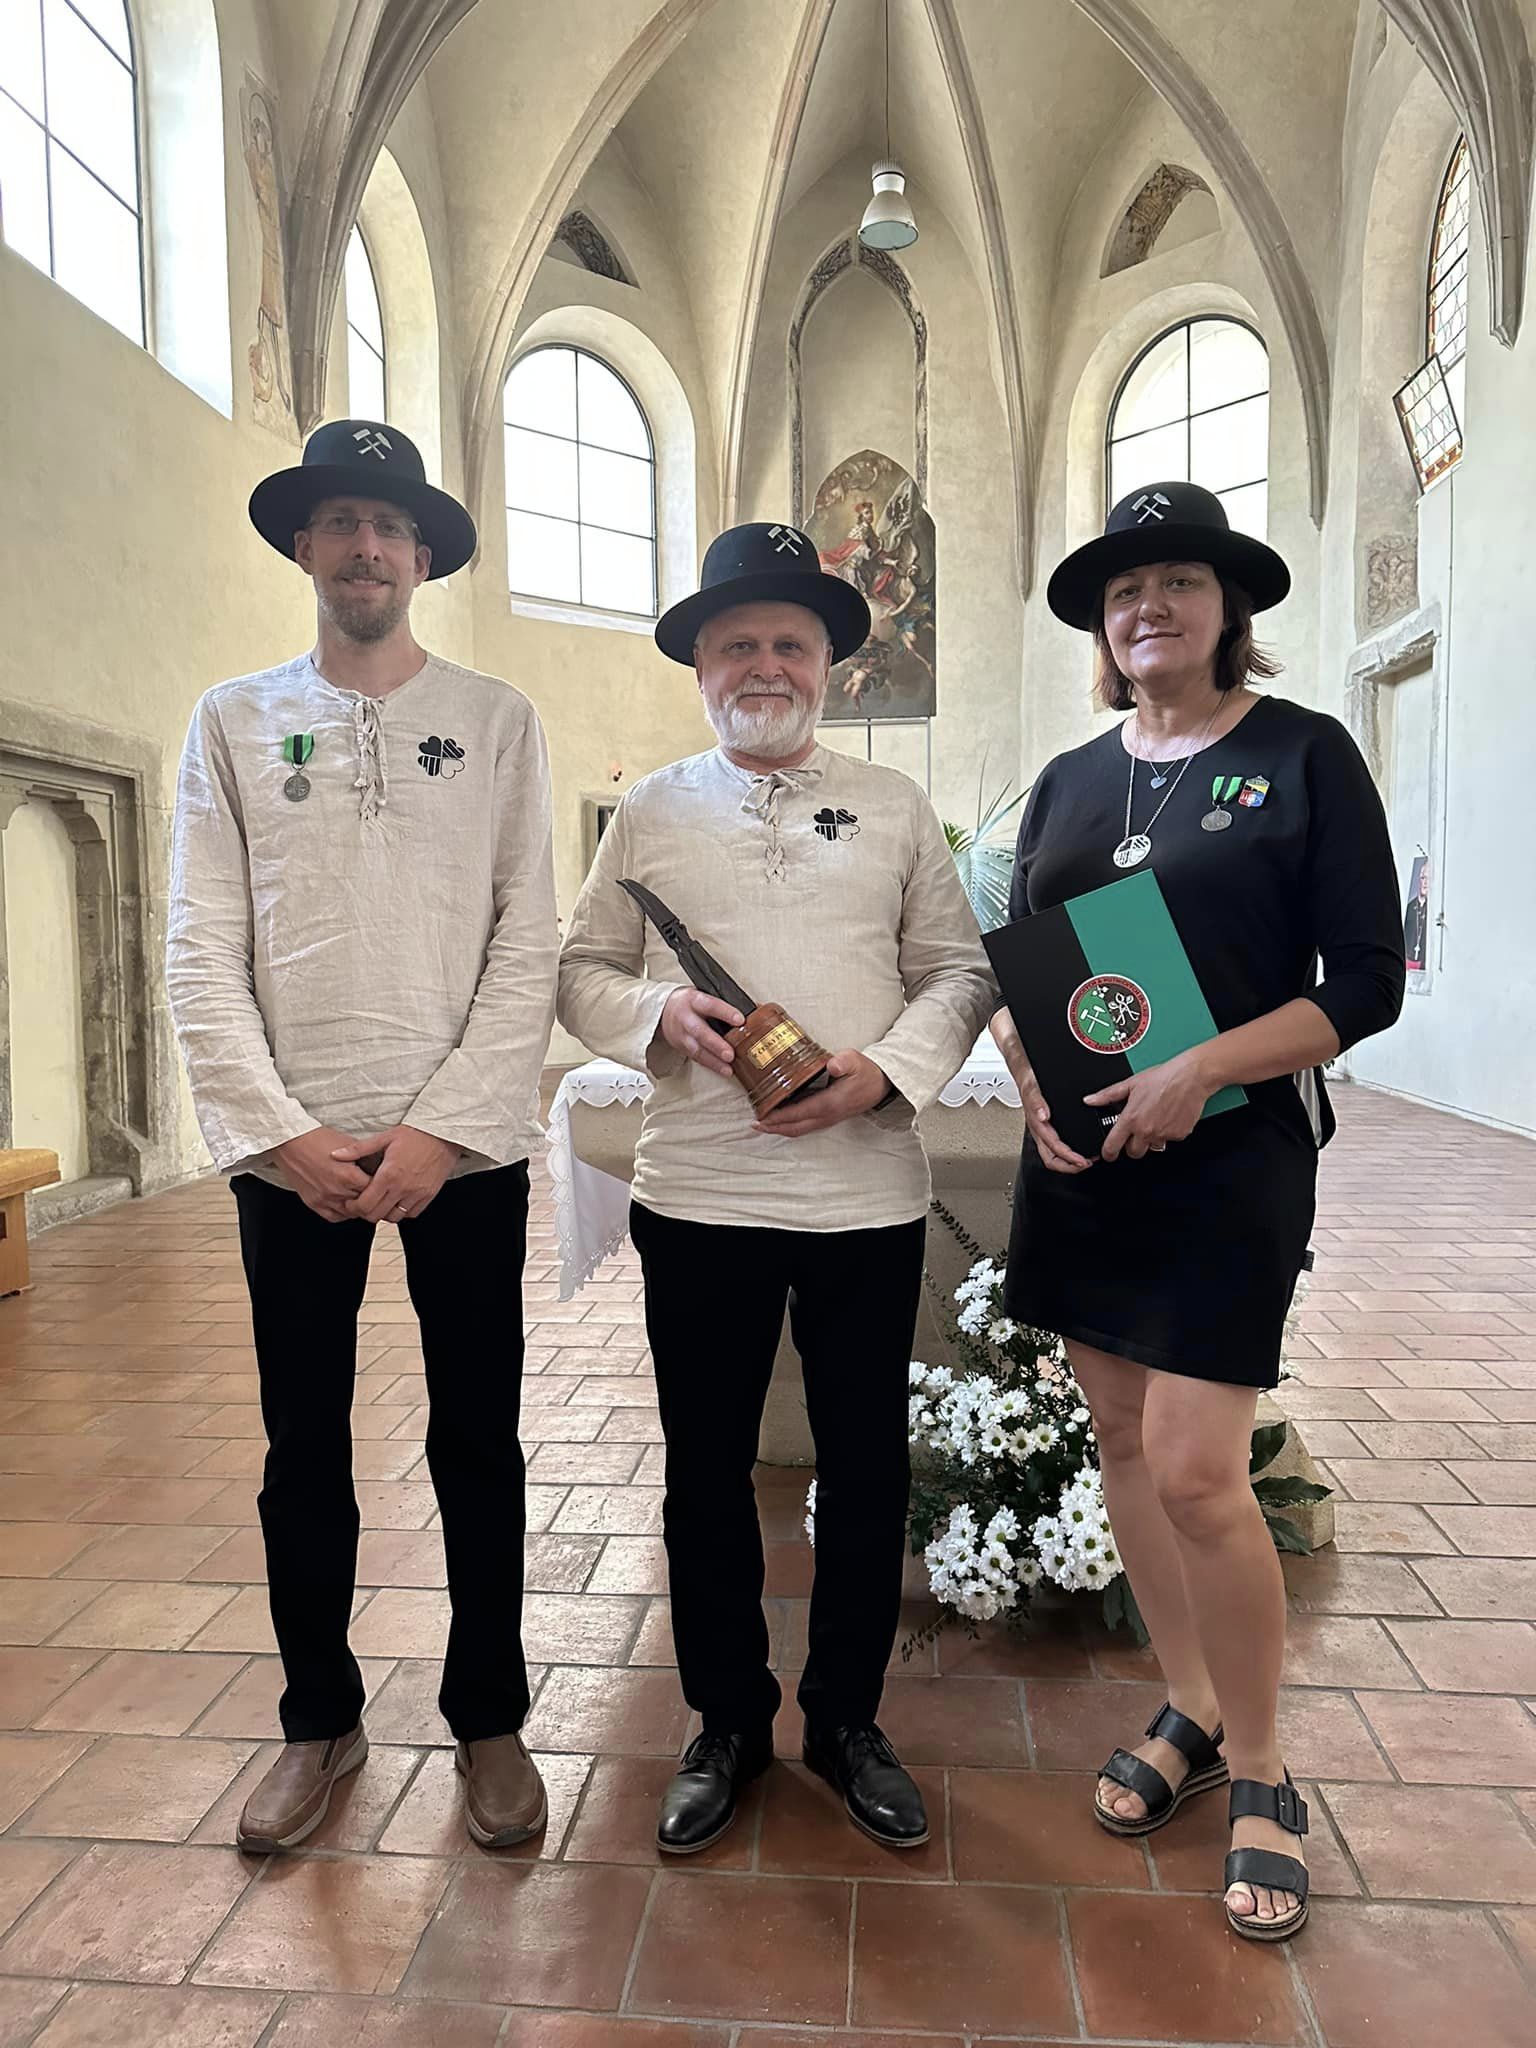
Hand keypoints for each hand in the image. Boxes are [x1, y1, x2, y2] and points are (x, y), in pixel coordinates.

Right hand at [273, 1126, 374, 1221]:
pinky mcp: (314, 1204)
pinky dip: (343, 1212)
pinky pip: (334, 1217)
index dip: (381, 1185)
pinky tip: (347, 1202)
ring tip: (362, 1196)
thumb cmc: (318, 1139)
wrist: (291, 1142)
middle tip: (376, 1190)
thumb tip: (382, 1167)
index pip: (375, 1189)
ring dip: (358, 1206)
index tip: (384, 1181)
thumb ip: (366, 1159)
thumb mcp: (349, 1145)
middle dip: (372, 1196)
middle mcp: (336, 1191)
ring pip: (351, 1213)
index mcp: (348, 1176)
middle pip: (365, 1203)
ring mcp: (324, 1200)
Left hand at [329, 1124, 461, 1222]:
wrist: (443, 1135)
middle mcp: (403, 1188)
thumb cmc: (415, 1134)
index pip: (365, 1204)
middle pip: (376, 1215)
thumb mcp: (384, 1138)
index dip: (353, 1207)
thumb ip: (358, 1149)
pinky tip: (396, 1201)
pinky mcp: (428, 1195)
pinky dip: (402, 1212)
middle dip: (365, 1212)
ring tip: (379, 1202)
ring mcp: (417, 1194)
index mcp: (388, 1175)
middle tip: (361, 1204)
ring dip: (383, 1213)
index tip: (350, 1201)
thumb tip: (335, 1155)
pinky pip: (411, 1214)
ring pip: (394, 1218)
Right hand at [659, 987, 742, 1079]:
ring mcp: (682, 1034)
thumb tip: (755, 1010)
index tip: (740, 1019)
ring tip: (728, 1068)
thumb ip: (724, 1003)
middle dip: (716, 1044)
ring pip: (697, 1049)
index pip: (710, 1005)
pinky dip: (711, 1065)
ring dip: (714, 1060)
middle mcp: (686, 1018)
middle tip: (730, 1054)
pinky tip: (724, 1070)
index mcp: (694, 1000)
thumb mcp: (704, 995)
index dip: (724, 1012)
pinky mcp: (682, 1047)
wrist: (663, 1010)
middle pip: (700, 1031)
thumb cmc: (691, 1002)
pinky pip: (697, 1058)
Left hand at [752, 1049, 892, 1137]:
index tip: (762, 1115)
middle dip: (773, 1127)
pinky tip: (780, 1119)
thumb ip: (844, 1062)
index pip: (798, 1113)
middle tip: (755, 1123)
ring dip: (780, 1129)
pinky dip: (790, 1125)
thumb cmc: (866, 1072)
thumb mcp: (855, 1060)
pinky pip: (805, 1126)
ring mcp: (828, 1119)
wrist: (881, 1085)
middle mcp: (827, 1116)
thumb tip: (832, 1065)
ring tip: (762, 1124)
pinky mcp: (828, 1118)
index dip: (779, 1116)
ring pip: (799, 1129)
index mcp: (830, 1103)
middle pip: (795, 1128)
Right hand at [1018, 1065, 1092, 1174]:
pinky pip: (1056, 1147)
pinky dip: (1068, 1154)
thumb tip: (1043, 1116)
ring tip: (1085, 1161)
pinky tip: (1080, 1148)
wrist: (1025, 1073)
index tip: (1082, 1161)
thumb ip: (1036, 1102)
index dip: (1068, 1158)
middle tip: (1086, 1164)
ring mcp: (1043, 1131)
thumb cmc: (1028, 1082)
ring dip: (1069, 1163)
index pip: (1053, 1148)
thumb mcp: (1031, 1088)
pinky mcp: (1048, 1128)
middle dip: (1069, 1167)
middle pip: (1051, 1160)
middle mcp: (1040, 1131)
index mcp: (1037, 1125)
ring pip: (1053, 1156)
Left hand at [1087, 1048, 1212, 1161]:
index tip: (1108, 1154)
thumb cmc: (1163, 1078)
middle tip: (1136, 1132)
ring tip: (1155, 1119)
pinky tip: (1169, 1116)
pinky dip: (1168, 1132)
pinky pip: (1170, 1140)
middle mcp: (1146, 1130)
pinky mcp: (1179, 1135)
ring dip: (1151, 1139)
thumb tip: (1090, 1100)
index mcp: (1131, 1119)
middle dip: (1132, 1146)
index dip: (1108, 1153)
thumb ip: (1108, 1095)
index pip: (1113, 1146)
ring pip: (1153, 1147)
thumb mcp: (1131, 1083)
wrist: (1191, 1077)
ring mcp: (1163, 1134)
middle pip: (1134, 1152)